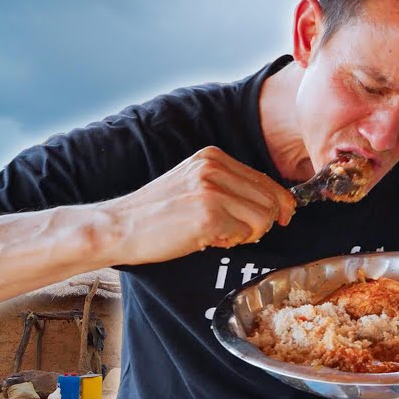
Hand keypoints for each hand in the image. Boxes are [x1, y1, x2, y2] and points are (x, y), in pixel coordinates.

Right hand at [99, 146, 295, 265]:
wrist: (116, 227)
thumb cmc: (157, 214)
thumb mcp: (194, 185)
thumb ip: (229, 187)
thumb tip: (277, 205)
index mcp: (213, 157)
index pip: (266, 180)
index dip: (280, 203)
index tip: (282, 217)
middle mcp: (214, 167)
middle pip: (271, 199)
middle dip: (263, 222)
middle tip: (237, 232)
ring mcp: (211, 190)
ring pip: (264, 218)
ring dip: (248, 234)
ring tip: (219, 234)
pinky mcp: (208, 215)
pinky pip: (245, 234)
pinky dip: (231, 242)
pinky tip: (208, 239)